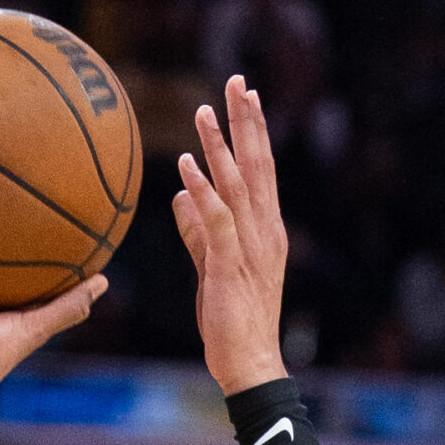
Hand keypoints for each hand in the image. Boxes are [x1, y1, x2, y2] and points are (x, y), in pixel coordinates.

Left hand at [171, 75, 289, 396]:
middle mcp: (265, 231)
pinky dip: (203, 191)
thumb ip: (197, 231)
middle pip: (258, 165)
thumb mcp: (210, 267)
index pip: (261, 170)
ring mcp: (251, 248)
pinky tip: (187, 166)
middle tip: (238, 81)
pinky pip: (217, 221)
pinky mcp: (230, 267)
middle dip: (246, 122)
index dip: (252, 131)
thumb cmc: (232, 320)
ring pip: (237, 185)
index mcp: (263, 230)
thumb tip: (180, 197)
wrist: (250, 363)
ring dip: (220, 146)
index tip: (244, 95)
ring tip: (204, 111)